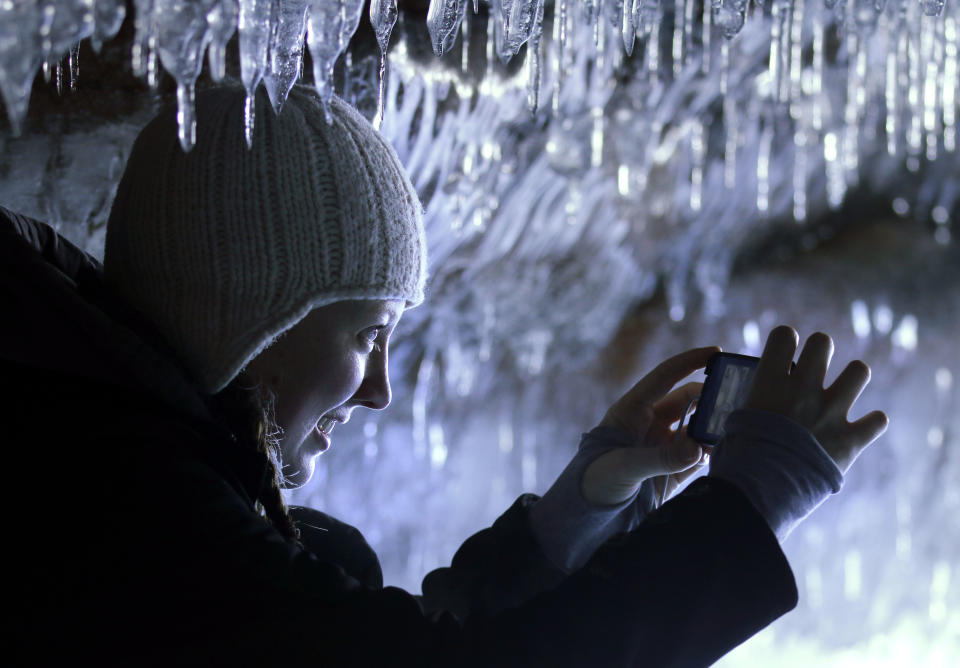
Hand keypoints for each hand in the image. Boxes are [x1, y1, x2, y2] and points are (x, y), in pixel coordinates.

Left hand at [582, 347, 720, 505]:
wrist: (588, 515)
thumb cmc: (594, 482)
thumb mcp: (623, 467)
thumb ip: (661, 458)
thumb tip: (698, 447)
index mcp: (632, 411)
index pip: (664, 377)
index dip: (689, 361)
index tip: (716, 352)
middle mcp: (650, 424)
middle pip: (688, 400)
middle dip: (710, 396)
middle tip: (736, 399)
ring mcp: (663, 445)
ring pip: (697, 427)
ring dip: (713, 427)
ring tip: (734, 429)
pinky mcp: (673, 469)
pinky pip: (699, 454)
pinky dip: (712, 452)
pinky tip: (726, 454)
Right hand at [744, 326, 888, 473]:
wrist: (760, 494)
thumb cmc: (738, 461)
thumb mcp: (735, 423)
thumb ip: (754, 405)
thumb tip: (759, 400)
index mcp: (770, 382)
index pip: (784, 336)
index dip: (785, 341)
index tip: (784, 353)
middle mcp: (803, 389)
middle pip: (823, 343)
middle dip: (820, 352)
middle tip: (814, 369)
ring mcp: (830, 412)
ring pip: (859, 371)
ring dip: (852, 379)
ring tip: (843, 391)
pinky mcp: (850, 440)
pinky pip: (877, 421)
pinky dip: (870, 424)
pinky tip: (861, 428)